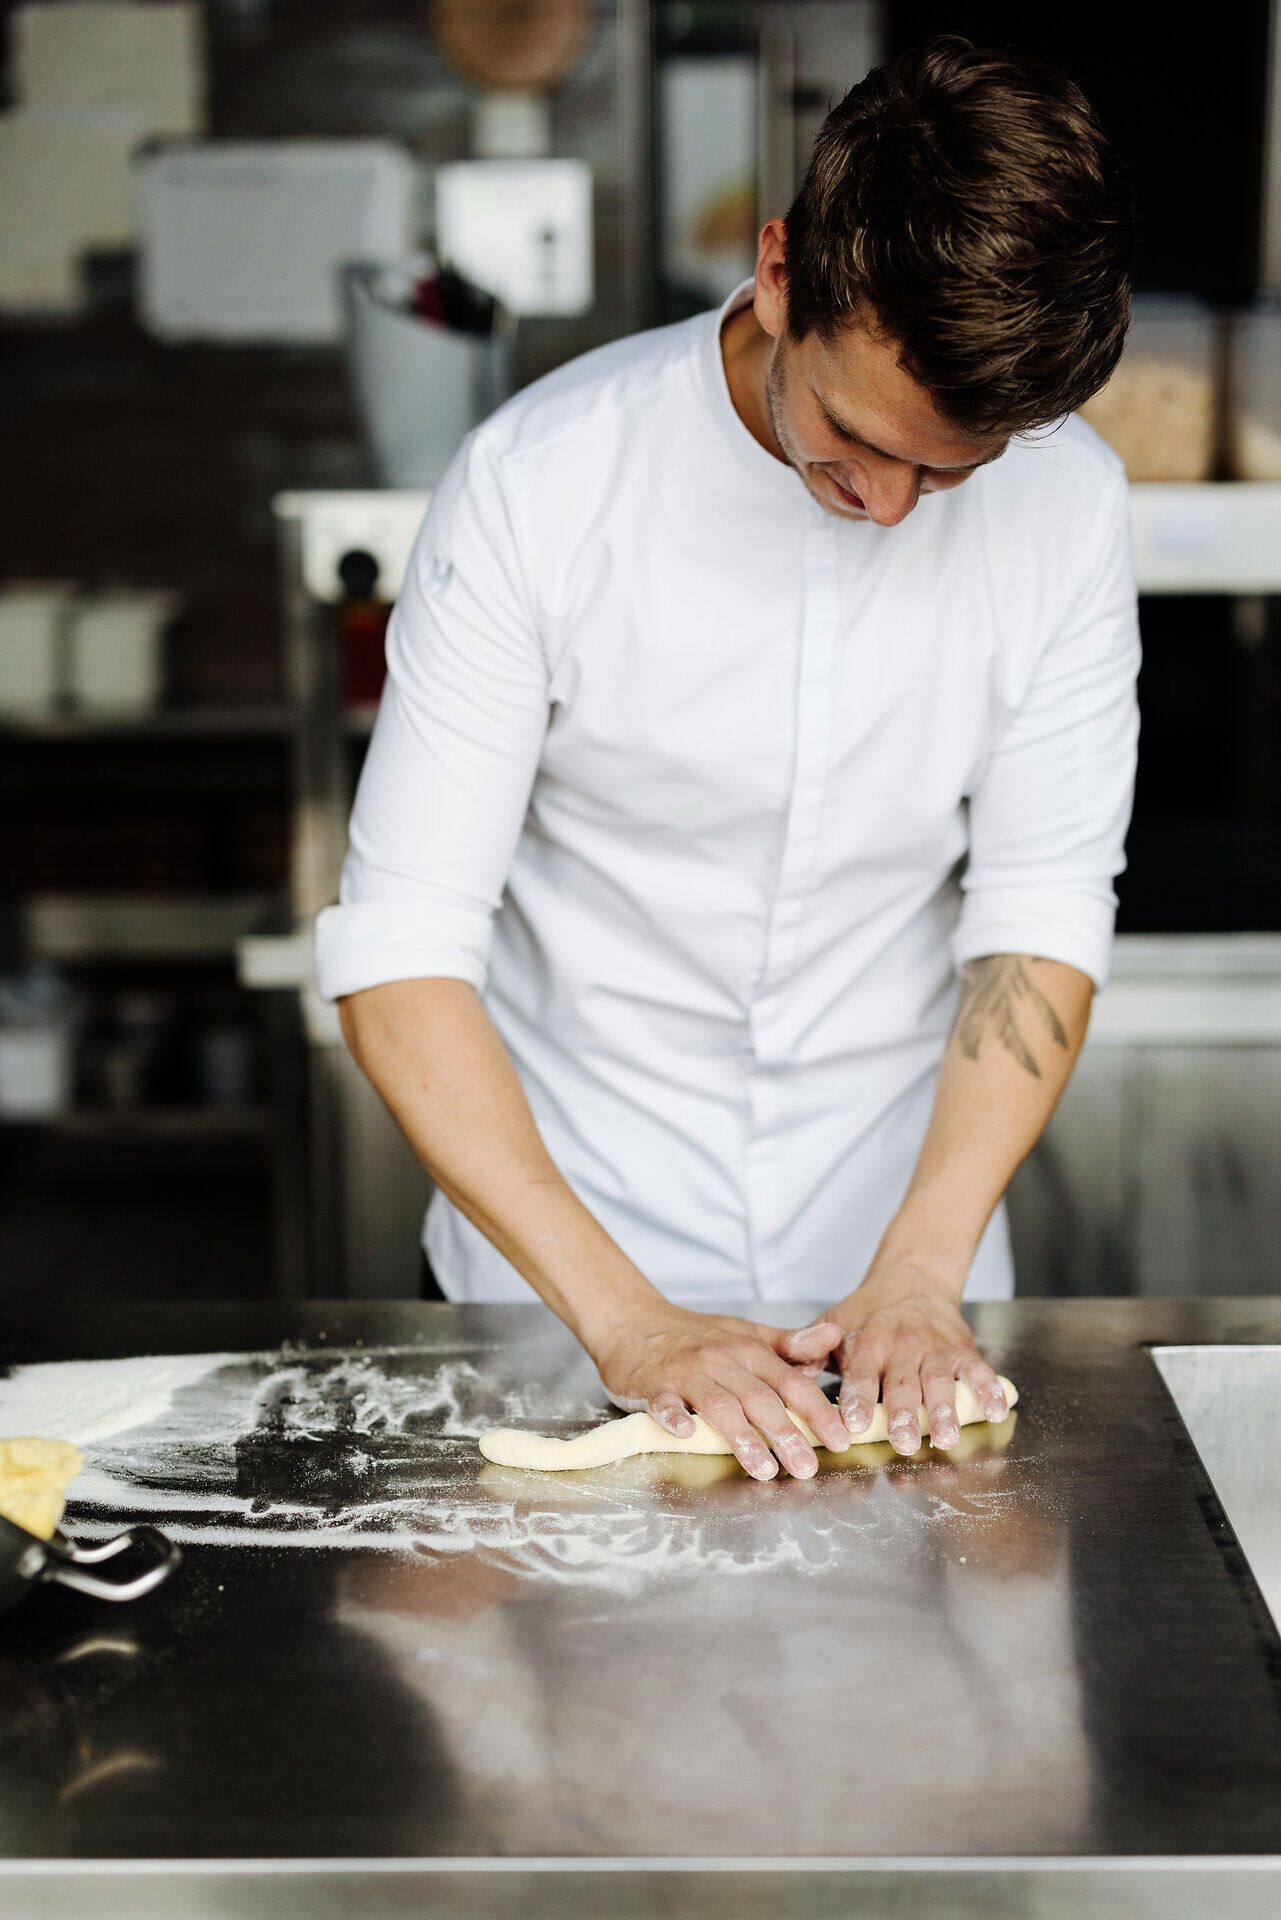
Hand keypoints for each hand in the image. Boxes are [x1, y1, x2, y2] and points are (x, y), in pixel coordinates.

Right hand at [589, 1301, 850, 1480]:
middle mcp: (722, 1360)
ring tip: (763, 1468)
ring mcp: (687, 1373)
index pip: (791, 1382)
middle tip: (807, 1467)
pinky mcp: (653, 1385)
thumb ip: (790, 1343)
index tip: (841, 1439)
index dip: (818, 1411)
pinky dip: (675, 1416)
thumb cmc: (695, 1334)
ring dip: (742, 1436)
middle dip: (786, 1433)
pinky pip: (665, 1402)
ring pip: (719, 1404)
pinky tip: (686, 1433)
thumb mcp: (746, 1333)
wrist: (633, 1320)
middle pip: (760, 1398)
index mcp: (749, 1350)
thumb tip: (835, 1336)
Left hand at [803, 1261, 1009, 1456]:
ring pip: (939, 1380)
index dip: (858, 1399)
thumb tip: (786, 1376)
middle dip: (903, 1413)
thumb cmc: (867, 1312)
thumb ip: (809, 1351)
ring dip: (944, 1409)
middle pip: (902, 1383)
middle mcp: (901, 1346)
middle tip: (903, 1441)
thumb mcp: (833, 1323)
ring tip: (945, 1436)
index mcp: (866, 1343)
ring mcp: (934, 1348)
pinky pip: (979, 1370)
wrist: (911, 1277)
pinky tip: (996, 1411)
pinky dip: (989, 1390)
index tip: (854, 1423)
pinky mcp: (962, 1349)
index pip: (861, 1375)